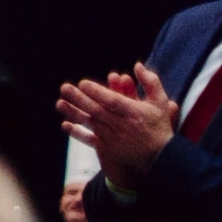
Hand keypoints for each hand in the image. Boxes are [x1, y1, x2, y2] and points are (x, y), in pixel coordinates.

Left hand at [56, 66, 176, 191]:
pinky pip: (90, 140)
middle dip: (80, 99)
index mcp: (135, 113)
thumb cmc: (158, 125)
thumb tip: (137, 65)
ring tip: (60, 103)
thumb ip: (150, 82)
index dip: (98, 92)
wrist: (161, 157)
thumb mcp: (160, 102)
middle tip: (65, 88)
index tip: (83, 83)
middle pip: (98, 111)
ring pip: (91, 124)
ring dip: (74, 113)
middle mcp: (123, 126)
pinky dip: (77, 133)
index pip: (113, 101)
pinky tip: (65, 124)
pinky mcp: (109, 149)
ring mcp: (114, 138)